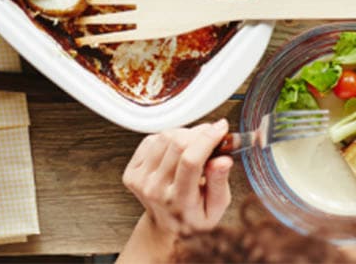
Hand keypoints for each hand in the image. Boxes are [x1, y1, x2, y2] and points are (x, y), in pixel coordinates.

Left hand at [122, 122, 233, 239]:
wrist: (166, 227)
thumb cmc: (193, 218)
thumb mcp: (216, 208)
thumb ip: (220, 183)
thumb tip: (223, 159)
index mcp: (179, 200)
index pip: (190, 161)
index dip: (207, 139)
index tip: (221, 128)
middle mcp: (155, 189)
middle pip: (177, 144)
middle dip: (199, 132)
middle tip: (211, 134)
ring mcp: (141, 180)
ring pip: (164, 137)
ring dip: (184, 133)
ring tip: (195, 144)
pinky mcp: (132, 171)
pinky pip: (151, 140)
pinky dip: (167, 138)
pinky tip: (176, 149)